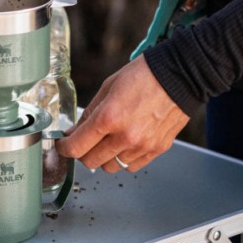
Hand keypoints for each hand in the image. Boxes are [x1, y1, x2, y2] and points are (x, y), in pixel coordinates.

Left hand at [56, 54, 189, 172]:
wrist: (180, 76)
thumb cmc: (144, 76)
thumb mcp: (107, 87)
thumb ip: (90, 113)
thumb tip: (74, 132)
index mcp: (109, 118)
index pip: (77, 147)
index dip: (64, 148)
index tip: (62, 144)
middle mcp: (125, 136)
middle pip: (91, 162)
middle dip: (82, 152)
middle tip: (84, 141)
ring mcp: (142, 146)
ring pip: (111, 167)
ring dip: (104, 157)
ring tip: (108, 140)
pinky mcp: (157, 150)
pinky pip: (132, 166)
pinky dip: (124, 159)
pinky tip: (125, 143)